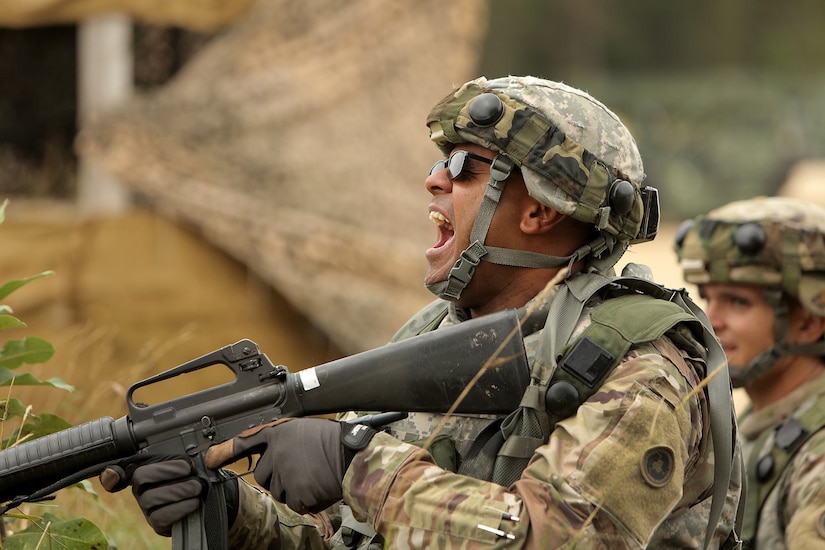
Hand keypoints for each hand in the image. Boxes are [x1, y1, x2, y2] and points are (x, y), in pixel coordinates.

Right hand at [100, 459, 205, 536]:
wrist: (201, 501)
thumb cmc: (192, 477)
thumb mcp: (189, 462)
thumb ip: (185, 457)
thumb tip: (192, 459)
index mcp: (146, 469)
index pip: (124, 466)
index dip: (114, 471)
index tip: (116, 472)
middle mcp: (141, 488)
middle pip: (140, 478)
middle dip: (169, 472)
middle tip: (191, 472)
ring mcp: (146, 507)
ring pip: (150, 498)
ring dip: (179, 490)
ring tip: (197, 487)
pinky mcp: (156, 523)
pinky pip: (161, 517)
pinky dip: (181, 508)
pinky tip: (194, 502)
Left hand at [205, 418, 374, 513]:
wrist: (353, 457)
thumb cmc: (333, 441)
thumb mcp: (303, 430)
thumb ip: (283, 440)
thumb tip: (269, 455)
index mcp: (279, 433)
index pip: (245, 442)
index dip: (225, 451)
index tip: (208, 459)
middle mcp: (277, 453)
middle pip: (263, 475)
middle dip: (277, 476)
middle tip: (300, 469)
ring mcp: (285, 474)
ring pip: (278, 491)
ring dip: (293, 488)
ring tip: (314, 475)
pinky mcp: (296, 493)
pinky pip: (294, 503)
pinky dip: (306, 500)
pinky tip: (319, 486)